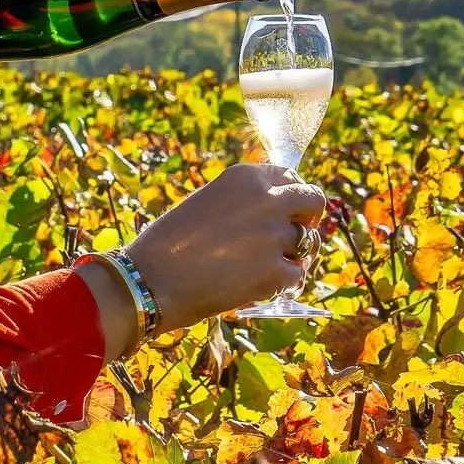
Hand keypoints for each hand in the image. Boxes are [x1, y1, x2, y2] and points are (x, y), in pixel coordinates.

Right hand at [75, 164, 326, 357]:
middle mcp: (267, 198)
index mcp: (247, 176)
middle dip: (309, 218)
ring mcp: (274, 235)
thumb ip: (244, 200)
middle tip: (296, 236)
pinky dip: (284, 283)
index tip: (289, 211)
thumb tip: (276, 210)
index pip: (291, 176)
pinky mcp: (275, 272)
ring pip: (308, 242)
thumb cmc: (169, 243)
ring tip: (269, 267)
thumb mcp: (208, 201)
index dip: (293, 196)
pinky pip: (297, 275)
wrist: (149, 280)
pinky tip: (263, 288)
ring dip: (295, 254)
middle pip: (314, 200)